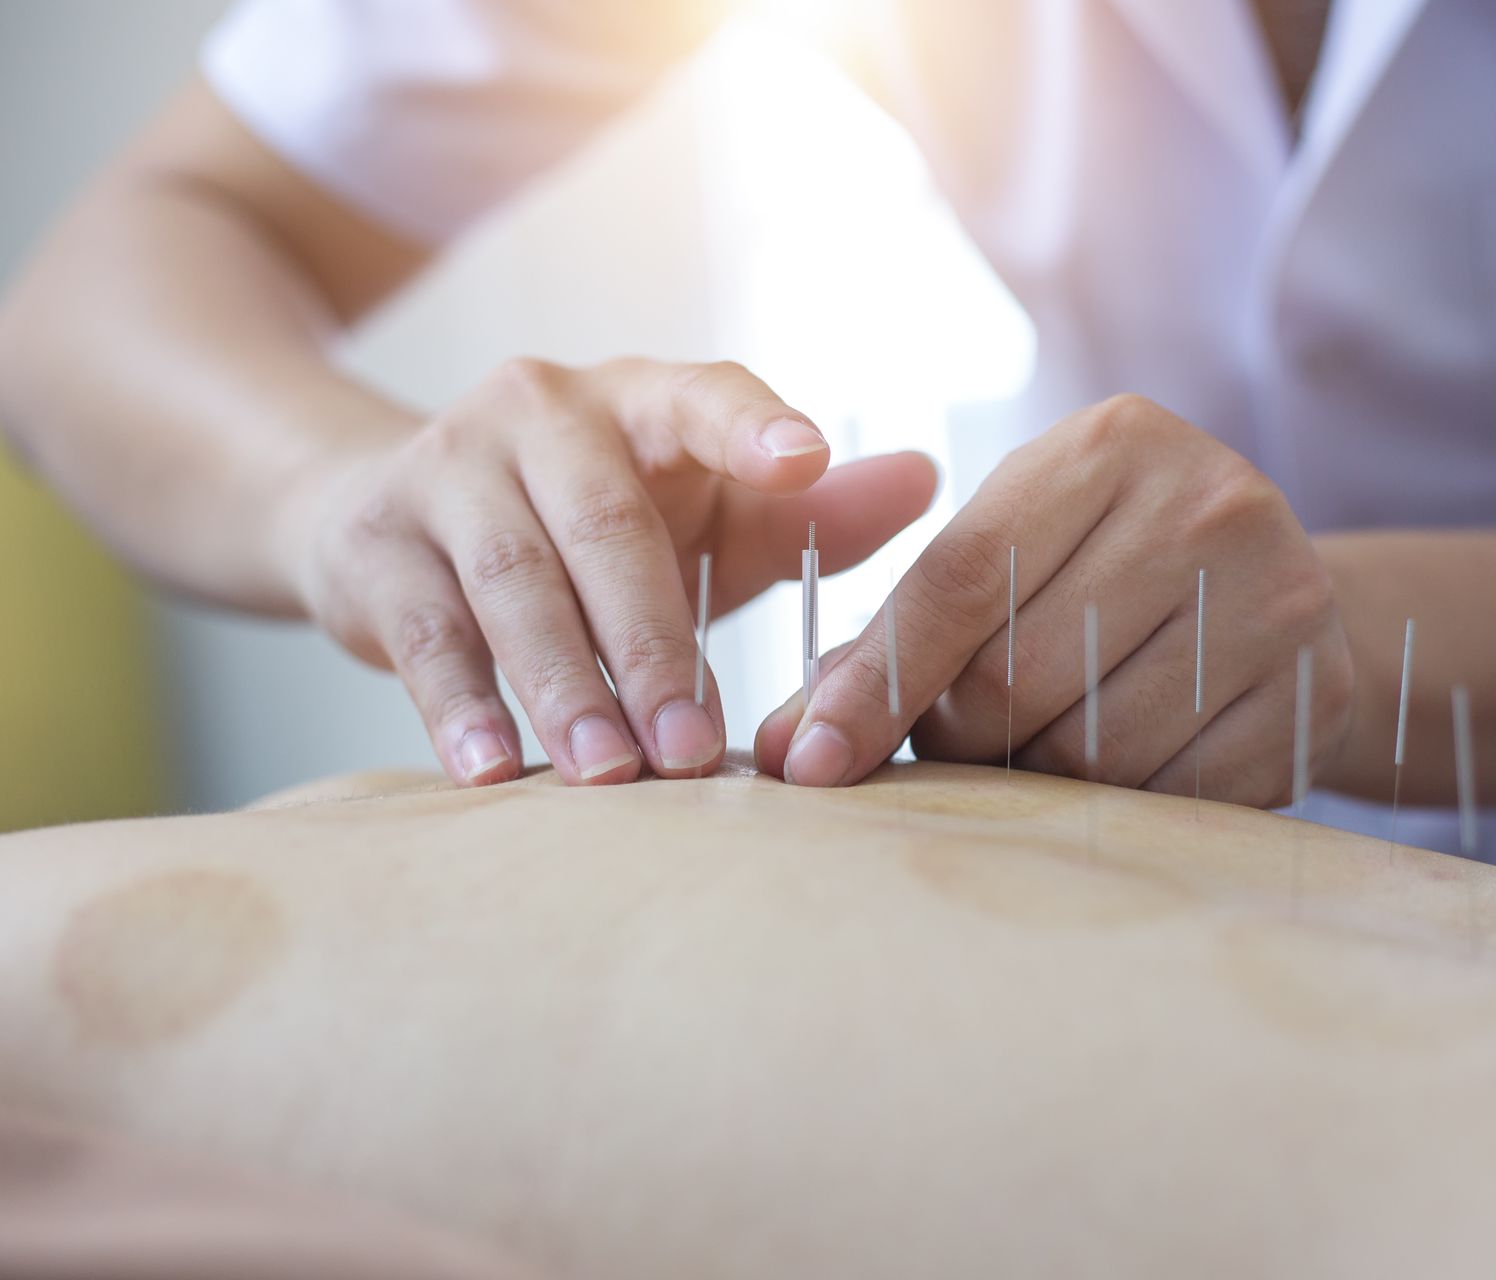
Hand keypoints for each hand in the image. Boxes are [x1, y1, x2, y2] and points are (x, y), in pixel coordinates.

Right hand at [284, 356, 936, 785]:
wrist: (384, 508)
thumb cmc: (593, 523)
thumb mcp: (706, 509)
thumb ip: (808, 511)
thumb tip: (924, 479)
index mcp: (639, 400)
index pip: (703, 394)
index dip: (750, 424)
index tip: (802, 460)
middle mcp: (539, 413)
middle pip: (605, 522)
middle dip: (653, 642)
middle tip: (697, 747)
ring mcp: (447, 470)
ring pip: (514, 581)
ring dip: (565, 684)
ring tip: (611, 775)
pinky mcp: (378, 546)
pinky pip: (426, 632)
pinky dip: (461, 706)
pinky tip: (492, 772)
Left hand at [754, 395, 1351, 806]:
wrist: (1277, 590)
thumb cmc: (1106, 569)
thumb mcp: (1014, 552)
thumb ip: (900, 634)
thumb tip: (790, 750)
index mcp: (1110, 443)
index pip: (960, 578)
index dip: (875, 680)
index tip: (808, 763)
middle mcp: (1208, 500)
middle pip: (1017, 677)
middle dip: (960, 735)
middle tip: (960, 742)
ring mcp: (1280, 595)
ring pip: (1093, 753)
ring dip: (1039, 779)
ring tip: (1043, 749)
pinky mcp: (1318, 690)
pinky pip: (1174, 797)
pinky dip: (1126, 805)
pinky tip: (1128, 770)